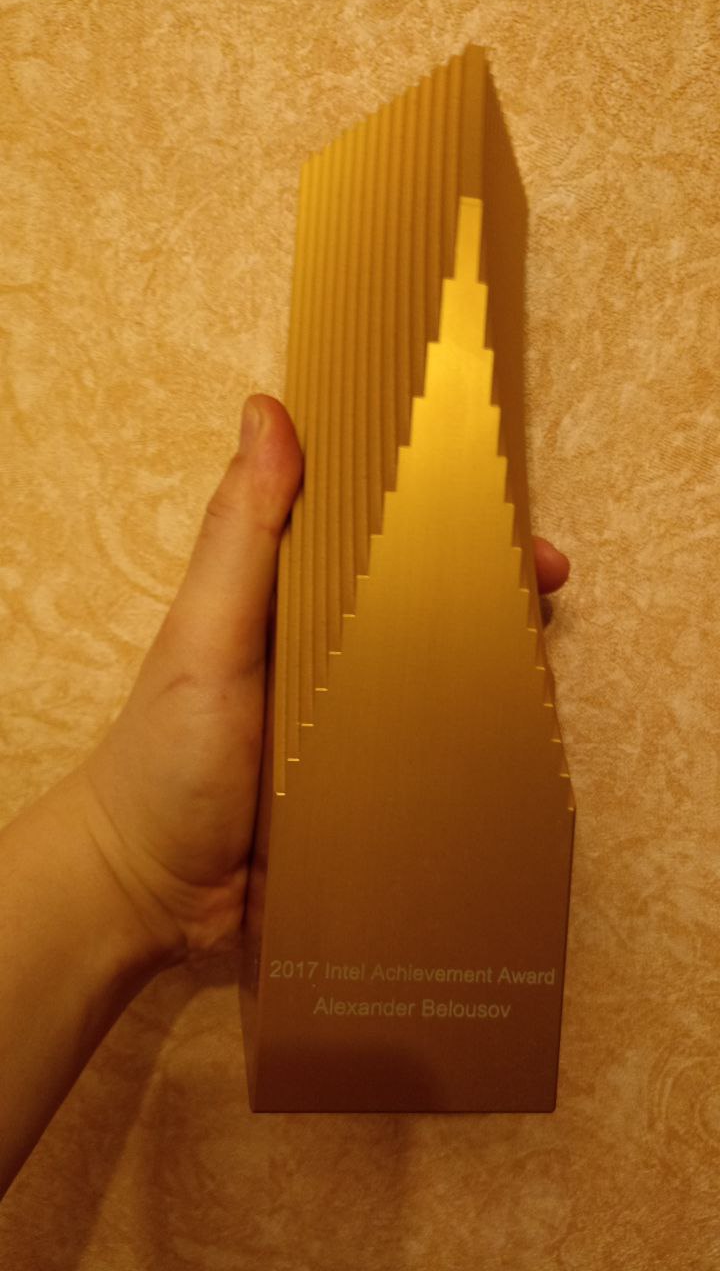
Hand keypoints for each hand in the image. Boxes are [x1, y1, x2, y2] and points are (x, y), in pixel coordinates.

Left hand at [76, 394, 569, 964]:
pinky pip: (429, 750)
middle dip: (487, 586)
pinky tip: (516, 740)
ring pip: (435, 675)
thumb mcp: (205, 639)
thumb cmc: (164, 757)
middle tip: (546, 585)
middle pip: (419, 602)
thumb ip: (241, 537)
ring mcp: (349, 723)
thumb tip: (267, 411)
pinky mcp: (365, 787)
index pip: (371, 534)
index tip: (499, 504)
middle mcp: (325, 654)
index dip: (435, 511)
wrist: (153, 898)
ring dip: (492, 662)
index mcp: (287, 603)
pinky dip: (472, 739)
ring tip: (543, 664)